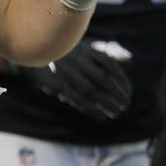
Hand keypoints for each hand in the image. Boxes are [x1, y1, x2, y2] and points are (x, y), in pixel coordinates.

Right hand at [13, 39, 132, 119]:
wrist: (35, 54)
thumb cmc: (66, 53)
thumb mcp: (84, 48)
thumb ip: (105, 51)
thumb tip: (128, 57)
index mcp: (86, 49)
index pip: (110, 65)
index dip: (121, 80)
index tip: (129, 93)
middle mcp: (76, 58)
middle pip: (101, 79)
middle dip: (115, 95)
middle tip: (125, 106)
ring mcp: (66, 71)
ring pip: (90, 91)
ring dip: (105, 104)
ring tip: (115, 113)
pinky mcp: (58, 83)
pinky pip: (76, 99)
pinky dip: (90, 110)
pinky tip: (100, 117)